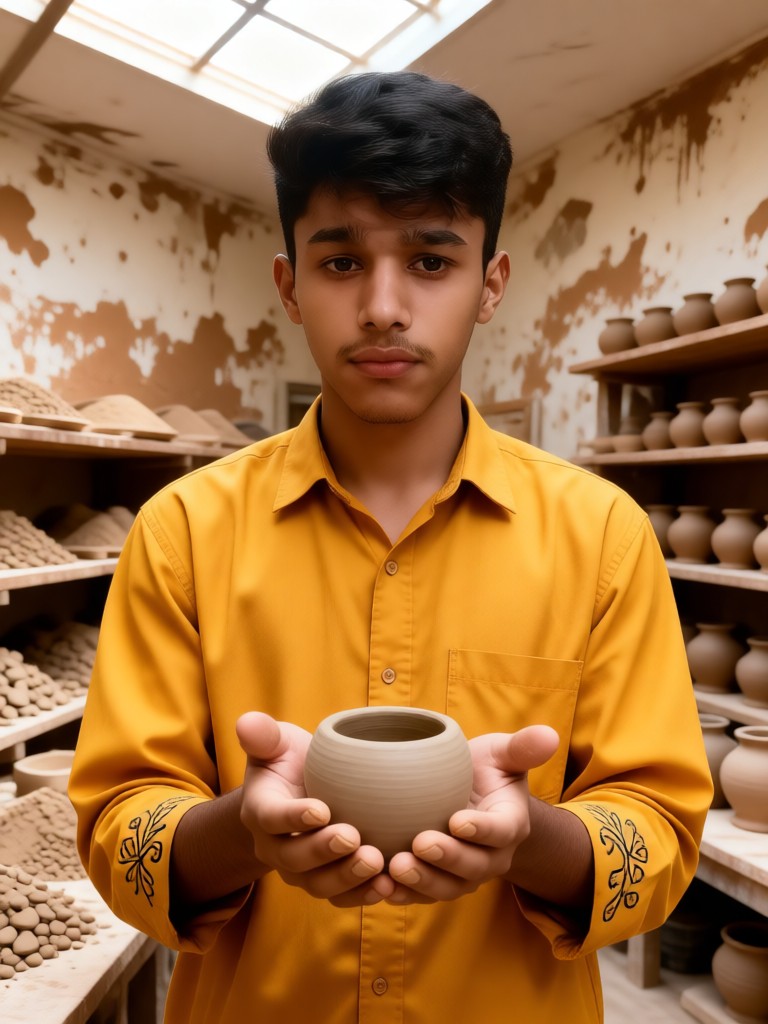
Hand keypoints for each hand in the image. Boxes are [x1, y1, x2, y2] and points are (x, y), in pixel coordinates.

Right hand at [236, 711, 393, 905]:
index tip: (321, 810)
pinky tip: (387, 884)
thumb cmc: (289, 763)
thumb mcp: (276, 743)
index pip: (272, 818)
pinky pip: (340, 897)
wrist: (298, 792)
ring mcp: (300, 870)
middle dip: (323, 852)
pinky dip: (362, 895)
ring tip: (376, 863)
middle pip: (294, 859)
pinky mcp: (325, 881)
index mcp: (262, 811)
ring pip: (318, 884)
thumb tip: (246, 721)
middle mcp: (276, 847)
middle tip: (353, 838)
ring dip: (347, 877)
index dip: (294, 818)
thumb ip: (264, 735)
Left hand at [386, 725, 558, 903]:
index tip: (457, 821)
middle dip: (447, 858)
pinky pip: (421, 896)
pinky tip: (379, 886)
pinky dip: (402, 895)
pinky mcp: (437, 883)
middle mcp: (491, 857)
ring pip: (447, 887)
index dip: (482, 829)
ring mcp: (463, 874)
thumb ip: (522, 747)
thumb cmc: (487, 771)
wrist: (471, 797)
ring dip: (421, 882)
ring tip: (395, 867)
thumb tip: (550, 734)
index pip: (501, 831)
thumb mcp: (503, 754)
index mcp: (510, 823)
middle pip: (473, 867)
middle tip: (420, 843)